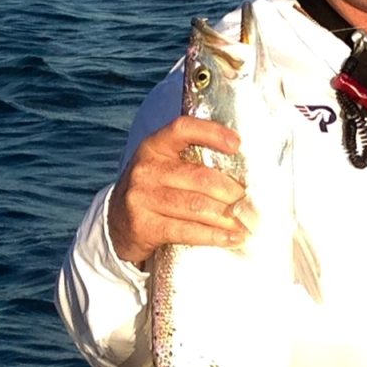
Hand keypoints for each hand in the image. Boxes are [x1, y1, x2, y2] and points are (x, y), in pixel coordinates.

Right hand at [107, 116, 246, 264]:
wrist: (116, 224)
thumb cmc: (154, 192)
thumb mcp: (164, 168)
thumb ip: (192, 163)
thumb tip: (242, 175)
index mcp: (154, 146)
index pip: (182, 129)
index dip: (211, 133)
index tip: (237, 144)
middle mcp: (146, 169)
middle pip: (200, 177)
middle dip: (232, 192)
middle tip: (250, 203)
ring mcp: (142, 197)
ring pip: (197, 206)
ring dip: (228, 216)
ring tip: (246, 223)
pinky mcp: (144, 226)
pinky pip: (186, 230)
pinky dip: (214, 235)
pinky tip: (231, 238)